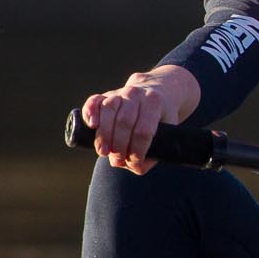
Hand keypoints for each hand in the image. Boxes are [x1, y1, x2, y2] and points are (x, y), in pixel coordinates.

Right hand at [82, 66, 200, 173]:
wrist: (156, 90)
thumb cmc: (161, 117)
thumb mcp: (168, 131)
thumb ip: (156, 151)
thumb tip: (136, 167)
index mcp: (154, 103)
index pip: (144, 130)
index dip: (137, 150)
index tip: (135, 162)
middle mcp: (136, 94)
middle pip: (124, 122)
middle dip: (120, 145)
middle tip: (118, 159)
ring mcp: (119, 93)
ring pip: (108, 111)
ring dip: (104, 135)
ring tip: (104, 152)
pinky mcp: (104, 95)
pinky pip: (94, 101)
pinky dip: (90, 112)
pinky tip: (92, 126)